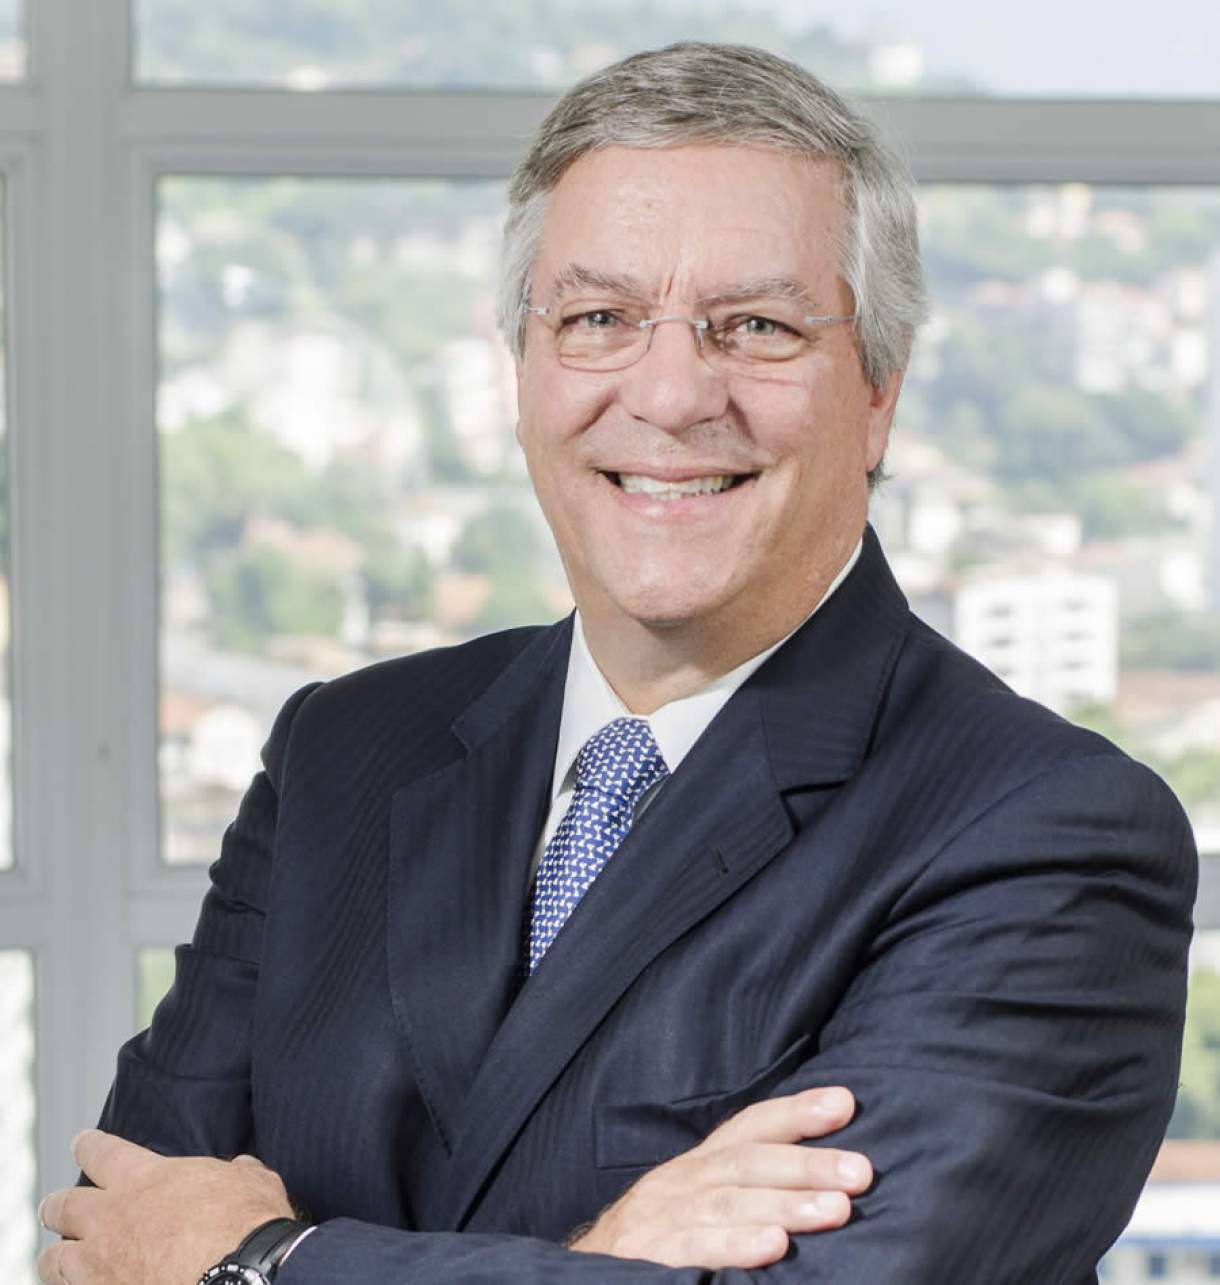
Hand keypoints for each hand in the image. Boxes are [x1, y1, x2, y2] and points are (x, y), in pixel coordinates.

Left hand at [37, 1130, 295, 1284]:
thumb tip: (242, 1167)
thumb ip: (239, 1172)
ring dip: (56, 1256)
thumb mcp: (252, 1181)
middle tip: (53, 1207)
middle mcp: (112, 1217)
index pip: (103, 1152)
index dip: (89, 1146)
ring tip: (55, 1257)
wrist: (239, 1278)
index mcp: (146, 1178)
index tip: (81, 1143)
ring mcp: (100, 1265)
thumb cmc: (248, 1224)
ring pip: (55, 1259)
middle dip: (55, 1206)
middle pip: (63, 1206)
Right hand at [568, 1085, 869, 1269]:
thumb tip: (824, 1184)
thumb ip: (745, 1189)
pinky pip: (695, 1246)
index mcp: (699, 1167)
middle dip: (807, 1163)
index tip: (845, 1102)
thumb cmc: (659, 1241)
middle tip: (861, 1171)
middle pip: (748, 1162)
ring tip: (837, 1210)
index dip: (796, 1112)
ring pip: (729, 1201)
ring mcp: (664, 1217)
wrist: (587, 1272)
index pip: (750, 1127)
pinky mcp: (650, 1256)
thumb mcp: (700, 1204)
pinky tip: (773, 1246)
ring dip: (785, 1203)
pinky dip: (735, 1244)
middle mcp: (682, 1182)